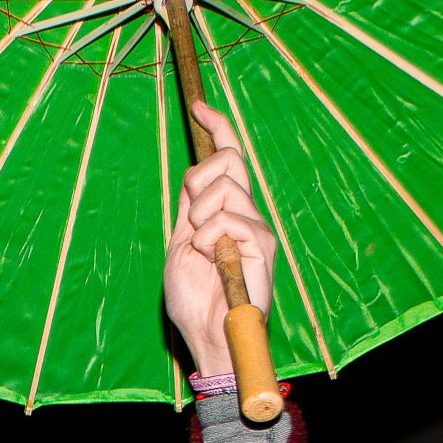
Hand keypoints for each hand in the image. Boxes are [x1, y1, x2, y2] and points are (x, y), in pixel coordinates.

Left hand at [164, 103, 274, 380]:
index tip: (199, 106)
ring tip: (202, 250)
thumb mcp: (179, 244)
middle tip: (193, 221)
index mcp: (225, 211)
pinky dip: (208, 238)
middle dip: (201, 178)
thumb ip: (189, 210)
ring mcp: (257, 227)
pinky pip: (228, 219)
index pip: (228, 157)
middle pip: (230, 159)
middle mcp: (246, 213)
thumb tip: (195, 177)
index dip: (217, 126)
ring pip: (226, 187)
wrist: (207, 336)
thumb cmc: (193, 299)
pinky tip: (212, 261)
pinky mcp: (263, 244)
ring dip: (200, 217)